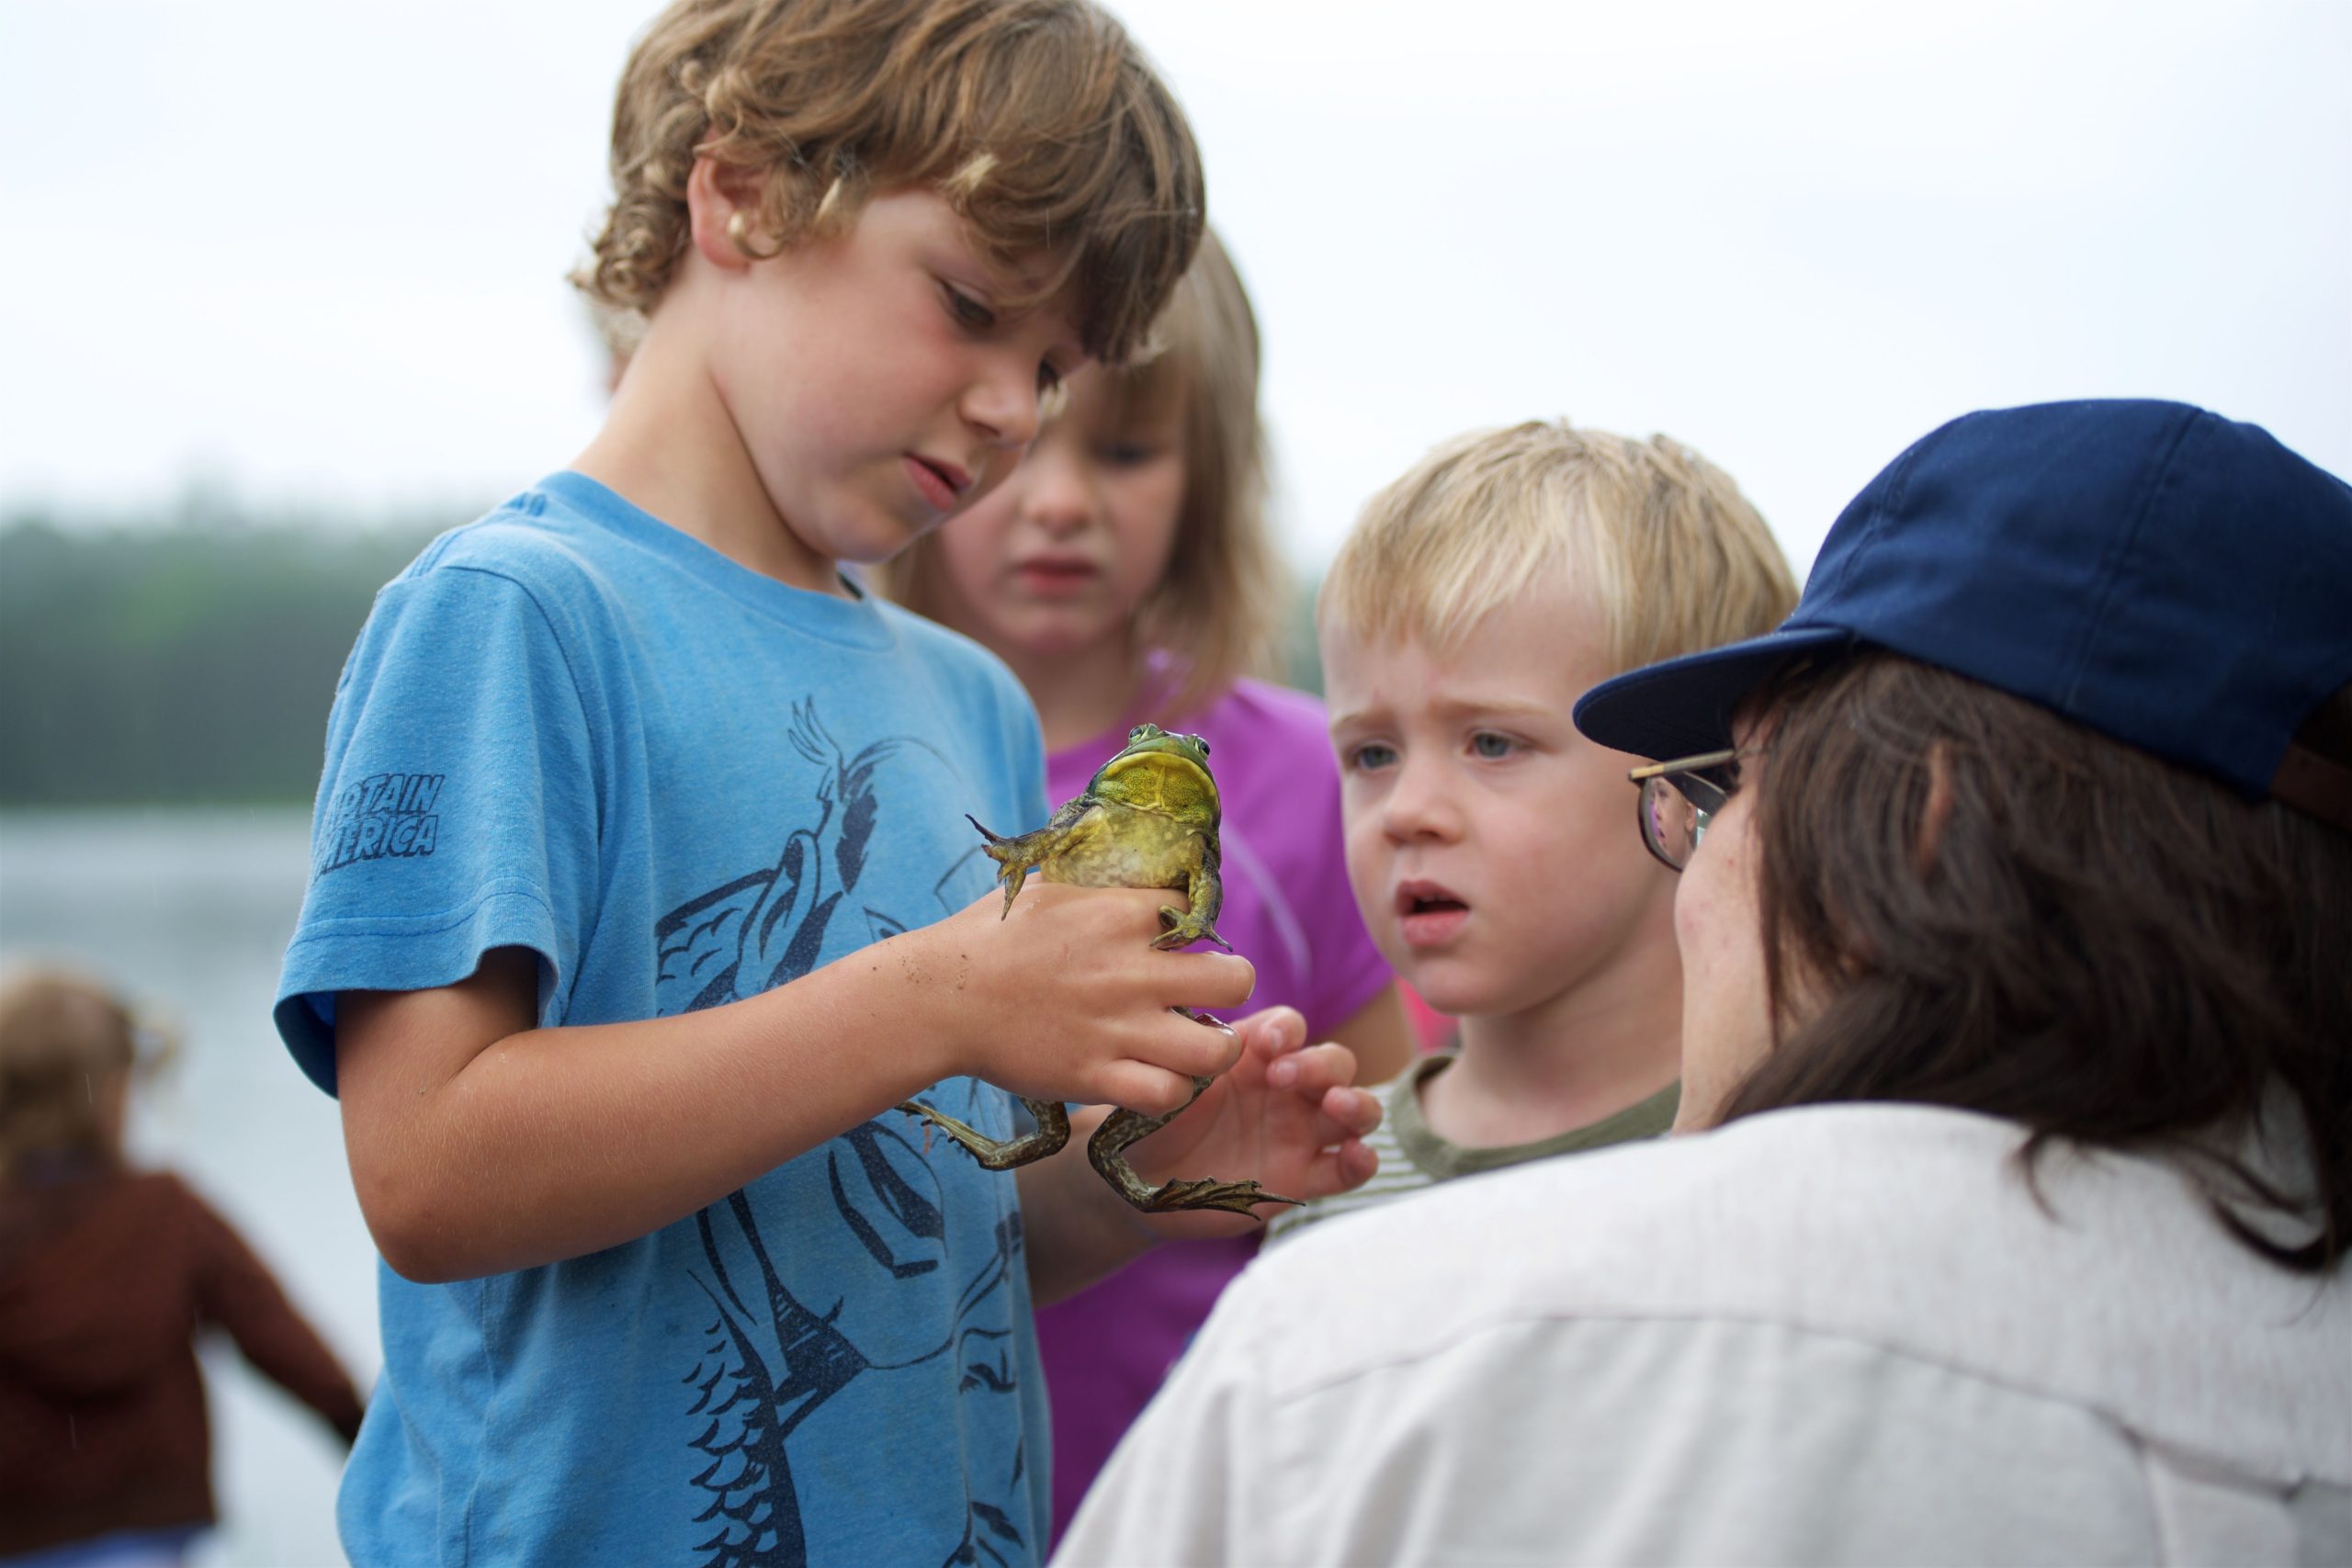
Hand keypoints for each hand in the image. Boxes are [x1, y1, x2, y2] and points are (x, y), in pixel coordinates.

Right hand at [909, 882, 1256, 1107]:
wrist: (940, 996)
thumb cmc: (987, 936)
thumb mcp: (1047, 886)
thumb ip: (1096, 879)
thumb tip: (1124, 855)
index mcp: (1121, 913)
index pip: (1199, 912)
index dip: (1194, 929)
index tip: (1176, 943)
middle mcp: (1131, 970)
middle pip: (1235, 977)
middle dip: (1230, 985)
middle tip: (1208, 996)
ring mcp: (1117, 1027)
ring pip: (1217, 1049)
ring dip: (1217, 1048)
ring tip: (1200, 1044)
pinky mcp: (1096, 1075)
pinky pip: (1168, 1094)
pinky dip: (1172, 1090)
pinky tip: (1159, 1077)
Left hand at [1120, 1005, 1383, 1236]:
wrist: (1141, 1184)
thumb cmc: (1153, 1122)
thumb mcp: (1166, 1086)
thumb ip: (1191, 1063)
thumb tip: (1207, 1038)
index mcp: (1255, 1058)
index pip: (1290, 1028)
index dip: (1286, 1030)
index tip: (1266, 1044)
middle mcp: (1287, 1091)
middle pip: (1334, 1063)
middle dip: (1320, 1064)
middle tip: (1283, 1077)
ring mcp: (1300, 1134)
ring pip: (1356, 1110)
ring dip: (1358, 1103)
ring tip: (1337, 1105)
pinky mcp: (1302, 1178)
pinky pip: (1346, 1170)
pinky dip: (1363, 1161)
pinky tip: (1358, 1155)